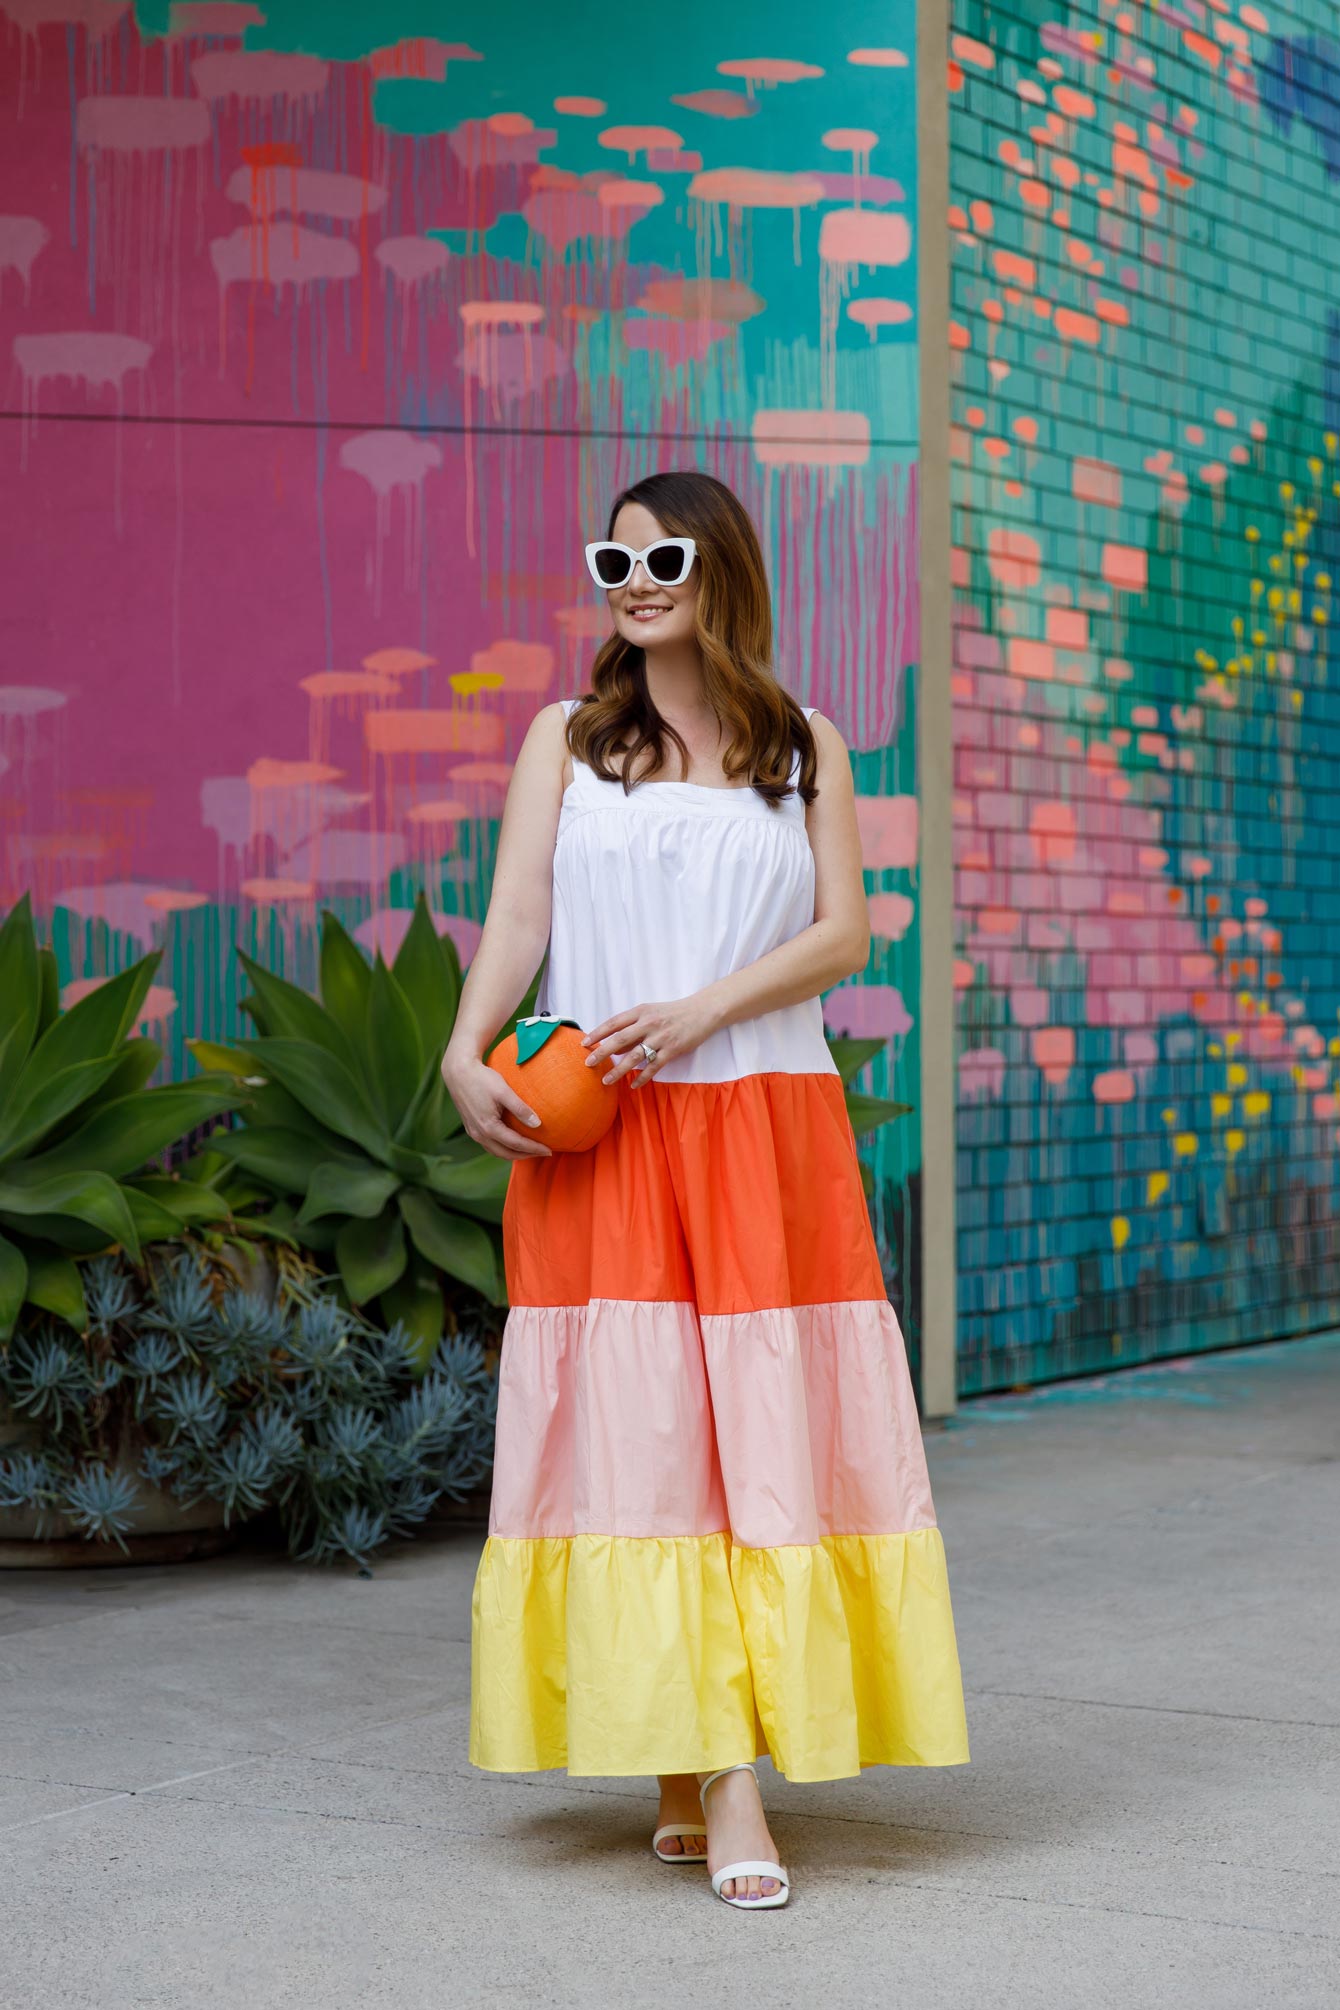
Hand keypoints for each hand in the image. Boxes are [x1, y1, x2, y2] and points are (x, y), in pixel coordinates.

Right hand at [441, 1054, 552, 1160]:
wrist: (458, 1072)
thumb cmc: (482, 1079)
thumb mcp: (504, 1091)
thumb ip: (520, 1109)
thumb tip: (538, 1124)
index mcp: (489, 1127)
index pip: (516, 1144)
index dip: (534, 1148)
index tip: (549, 1149)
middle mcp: (479, 1134)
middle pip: (506, 1153)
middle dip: (525, 1155)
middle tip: (542, 1152)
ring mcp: (473, 1132)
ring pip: (496, 1151)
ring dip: (513, 1153)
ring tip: (529, 1150)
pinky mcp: (471, 1128)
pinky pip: (489, 1145)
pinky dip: (503, 1147)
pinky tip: (511, 1142)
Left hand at [580, 995, 718, 1086]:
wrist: (702, 1011)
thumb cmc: (673, 1013)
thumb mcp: (650, 1013)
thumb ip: (632, 1028)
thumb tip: (613, 1047)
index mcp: (641, 1012)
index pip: (614, 1023)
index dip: (598, 1033)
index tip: (584, 1043)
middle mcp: (649, 1024)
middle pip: (620, 1040)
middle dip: (602, 1052)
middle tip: (588, 1063)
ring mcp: (661, 1037)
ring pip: (635, 1056)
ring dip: (619, 1070)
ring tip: (606, 1080)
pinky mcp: (673, 1050)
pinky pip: (654, 1066)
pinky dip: (642, 1077)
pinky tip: (633, 1085)